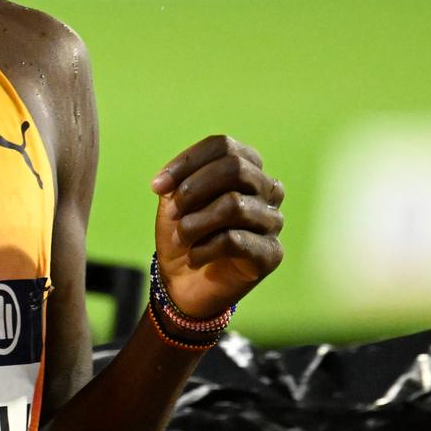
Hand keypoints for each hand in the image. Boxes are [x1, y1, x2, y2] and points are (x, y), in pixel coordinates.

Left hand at [149, 134, 284, 320]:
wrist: (184, 284)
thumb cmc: (183, 236)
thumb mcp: (174, 202)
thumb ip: (179, 182)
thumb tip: (171, 182)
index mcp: (247, 169)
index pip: (223, 146)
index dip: (187, 162)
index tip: (157, 186)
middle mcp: (268, 190)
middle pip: (235, 168)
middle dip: (193, 189)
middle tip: (171, 212)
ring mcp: (273, 221)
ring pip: (234, 205)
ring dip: (195, 223)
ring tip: (180, 238)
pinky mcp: (271, 253)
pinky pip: (235, 240)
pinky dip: (204, 249)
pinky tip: (194, 258)